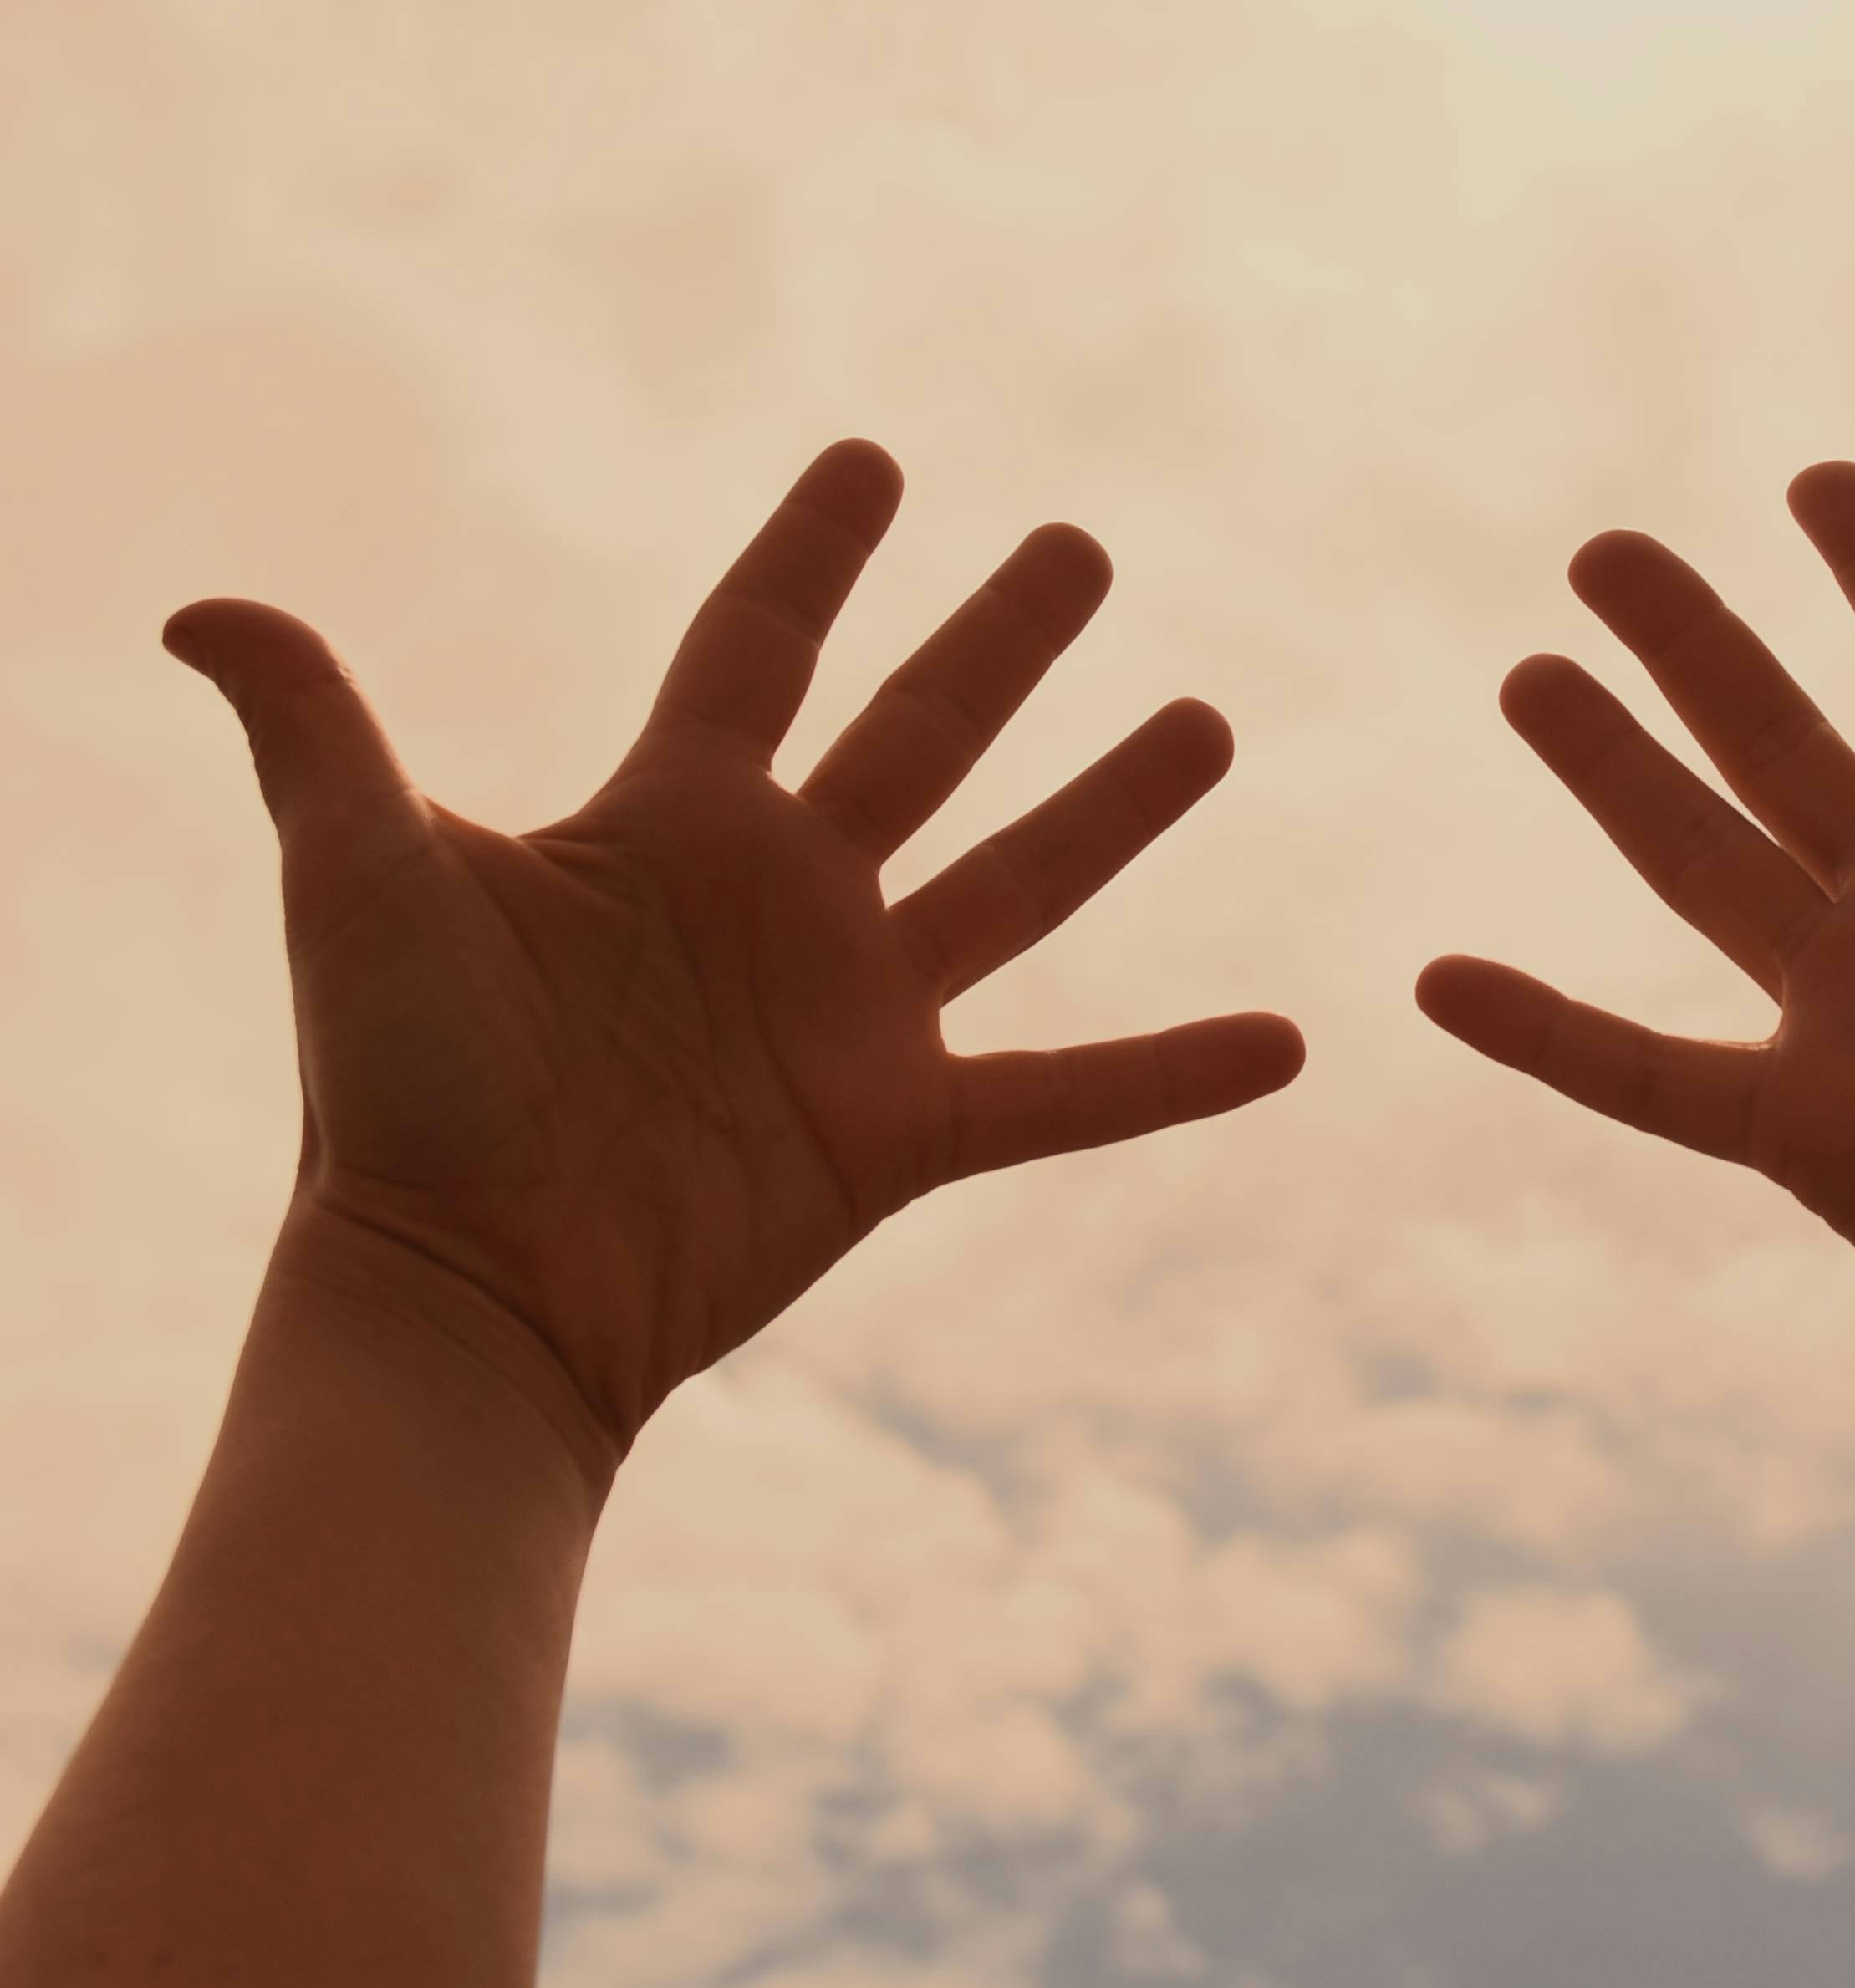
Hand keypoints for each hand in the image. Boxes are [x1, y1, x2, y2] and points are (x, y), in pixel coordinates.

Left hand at [169, 439, 1303, 1462]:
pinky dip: (1173, 1072)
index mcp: (668, 820)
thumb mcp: (362, 884)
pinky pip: (1069, 1092)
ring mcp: (851, 1015)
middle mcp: (777, 899)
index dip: (815, 554)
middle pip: (921, 736)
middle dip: (1001, 638)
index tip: (879, 461)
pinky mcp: (901, 1133)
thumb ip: (319, 739)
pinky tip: (1286, 1043)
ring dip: (1115, 806)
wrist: (464, 1291)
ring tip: (1209, 722)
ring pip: (1018, 883)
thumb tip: (200, 608)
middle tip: (1082, 548)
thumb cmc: (398, 1088)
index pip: (759, 650)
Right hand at [1418, 462, 1854, 1482]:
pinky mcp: (1807, 1129)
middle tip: (1604, 545)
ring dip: (1611, 773)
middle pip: (1785, 739)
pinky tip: (1439, 977)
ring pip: (1702, 863)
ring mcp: (1853, 1017)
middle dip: (1698, 642)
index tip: (1820, 480)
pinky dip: (1544, 1030)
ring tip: (1528, 675)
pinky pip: (1646, 1070)